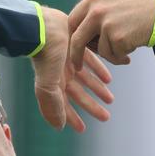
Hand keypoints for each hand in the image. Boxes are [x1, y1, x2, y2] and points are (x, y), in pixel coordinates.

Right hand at [32, 6, 112, 131]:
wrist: (44, 26)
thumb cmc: (46, 55)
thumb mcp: (49, 84)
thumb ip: (53, 106)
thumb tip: (59, 127)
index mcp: (53, 84)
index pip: (63, 107)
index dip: (72, 118)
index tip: (83, 129)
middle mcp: (60, 74)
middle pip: (78, 95)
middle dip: (91, 106)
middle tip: (106, 117)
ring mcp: (69, 60)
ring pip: (85, 79)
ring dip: (97, 89)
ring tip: (110, 99)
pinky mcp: (76, 45)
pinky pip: (90, 60)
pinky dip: (99, 70)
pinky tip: (108, 78)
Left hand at [68, 0, 154, 69]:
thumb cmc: (140, 2)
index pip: (72, 21)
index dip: (71, 35)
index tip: (72, 45)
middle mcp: (97, 11)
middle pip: (78, 40)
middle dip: (76, 56)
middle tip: (77, 66)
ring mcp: (108, 26)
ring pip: (100, 51)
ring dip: (111, 54)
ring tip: (123, 46)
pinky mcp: (118, 39)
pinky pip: (114, 56)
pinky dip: (121, 57)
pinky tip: (130, 50)